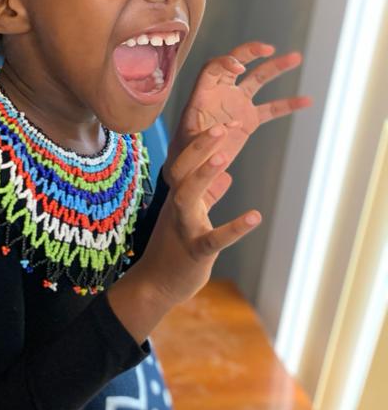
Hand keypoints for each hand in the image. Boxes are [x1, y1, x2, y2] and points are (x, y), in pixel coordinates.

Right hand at [136, 124, 261, 307]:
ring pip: (188, 197)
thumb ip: (208, 197)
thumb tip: (226, 179)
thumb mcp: (192, 218)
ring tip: (223, 158)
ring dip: (203, 176)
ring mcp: (183, 229)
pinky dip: (234, 228)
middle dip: (198, 148)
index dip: (200, 143)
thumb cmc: (174, 251)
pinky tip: (254, 216)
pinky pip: (214, 238)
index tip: (220, 124)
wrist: (155, 286)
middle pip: (181, 170)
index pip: (184, 162)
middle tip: (220, 127)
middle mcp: (177, 208)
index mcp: (178, 198)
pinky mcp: (195, 252)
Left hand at [162, 42, 311, 184]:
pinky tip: (307, 101)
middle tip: (268, 48)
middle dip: (250, 53)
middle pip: (236, 63)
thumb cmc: (183, 155)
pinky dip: (287, 105)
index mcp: (202, 95)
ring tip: (296, 57)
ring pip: (257, 79)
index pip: (212, 68)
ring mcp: (237, 104)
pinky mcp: (249, 119)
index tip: (239, 67)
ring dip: (276, 67)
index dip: (225, 62)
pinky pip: (271, 109)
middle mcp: (220, 93)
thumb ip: (203, 136)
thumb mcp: (188, 146)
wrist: (191, 168)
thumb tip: (225, 128)